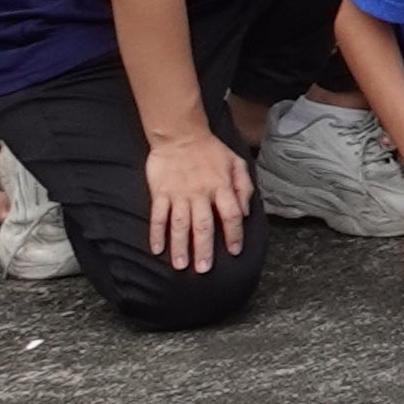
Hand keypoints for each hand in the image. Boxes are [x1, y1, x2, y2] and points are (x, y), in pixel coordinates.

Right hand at [144, 125, 251, 278]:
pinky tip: (157, 249)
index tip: (235, 252)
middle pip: (204, 225)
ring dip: (180, 246)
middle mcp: (201, 193)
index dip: (234, 235)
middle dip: (204, 249)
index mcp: (222, 187)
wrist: (180, 134)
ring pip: (180, 225)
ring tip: (180, 266)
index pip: (231, 215)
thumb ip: (244, 187)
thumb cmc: (211, 150)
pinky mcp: (160, 192)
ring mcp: (179, 194)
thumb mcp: (237, 163)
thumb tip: (246, 212)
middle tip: (204, 269)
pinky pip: (158, 216)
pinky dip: (156, 233)